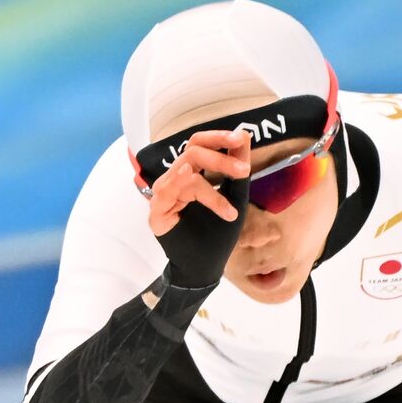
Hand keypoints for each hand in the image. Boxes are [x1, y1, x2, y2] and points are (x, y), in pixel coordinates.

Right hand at [146, 130, 251, 287]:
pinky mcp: (157, 211)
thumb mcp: (235, 197)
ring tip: (237, 192)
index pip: (200, 144)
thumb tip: (244, 135)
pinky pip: (172, 190)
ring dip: (215, 174)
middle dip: (220, 155)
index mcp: (191, 173)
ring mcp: (163, 194)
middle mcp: (175, 179)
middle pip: (192, 150)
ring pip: (187, 168)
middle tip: (244, 170)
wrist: (204, 267)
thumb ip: (238, 169)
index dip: (219, 137)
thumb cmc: (217, 233)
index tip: (242, 136)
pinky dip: (194, 189)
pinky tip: (193, 178)